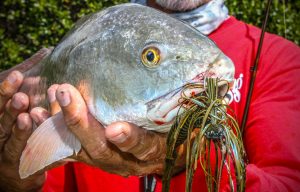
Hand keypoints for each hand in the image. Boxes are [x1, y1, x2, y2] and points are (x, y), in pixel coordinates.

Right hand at [0, 71, 45, 191]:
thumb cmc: (19, 120)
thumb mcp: (24, 97)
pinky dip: (37, 155)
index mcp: (0, 115)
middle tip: (22, 98)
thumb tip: (47, 51)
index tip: (17, 75)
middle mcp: (0, 134)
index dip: (5, 89)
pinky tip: (47, 149)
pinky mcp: (21, 167)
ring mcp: (7, 152)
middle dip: (9, 109)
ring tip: (27, 119)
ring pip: (11, 142)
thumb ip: (32, 75)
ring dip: (19, 131)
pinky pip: (29, 161)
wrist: (16, 160)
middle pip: (1, 121)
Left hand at [47, 83, 185, 176]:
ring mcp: (108, 160)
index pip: (142, 147)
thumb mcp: (185, 126)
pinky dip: (53, 132)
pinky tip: (38, 114)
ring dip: (62, 125)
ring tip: (48, 98)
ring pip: (81, 149)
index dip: (129, 139)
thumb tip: (198, 86)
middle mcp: (127, 161)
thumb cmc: (177, 136)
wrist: (168, 156)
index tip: (115, 129)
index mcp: (152, 152)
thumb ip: (184, 112)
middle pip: (102, 149)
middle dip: (82, 124)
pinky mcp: (95, 156)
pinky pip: (70, 148)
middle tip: (66, 95)